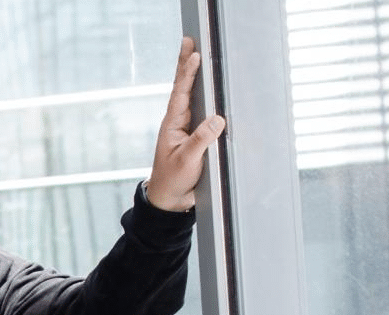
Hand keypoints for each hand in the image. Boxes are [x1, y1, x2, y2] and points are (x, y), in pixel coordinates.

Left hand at [147, 37, 225, 211]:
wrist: (170, 198)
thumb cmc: (173, 180)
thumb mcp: (187, 160)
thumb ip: (201, 140)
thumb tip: (218, 119)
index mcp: (172, 125)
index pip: (180, 94)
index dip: (187, 74)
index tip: (193, 56)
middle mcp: (178, 122)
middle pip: (183, 88)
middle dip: (186, 64)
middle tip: (189, 41)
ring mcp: (186, 127)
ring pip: (192, 96)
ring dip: (195, 75)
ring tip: (195, 53)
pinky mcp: (196, 135)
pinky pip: (202, 111)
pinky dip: (205, 94)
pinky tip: (210, 84)